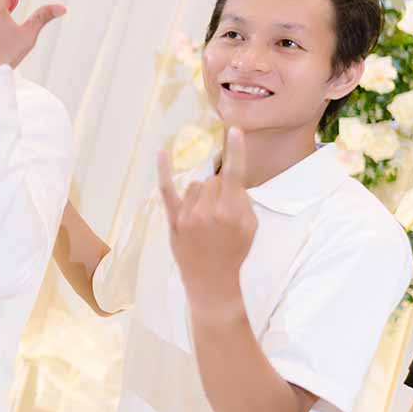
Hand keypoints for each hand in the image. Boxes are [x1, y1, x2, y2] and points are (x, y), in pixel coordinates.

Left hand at [158, 127, 257, 316]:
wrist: (211, 281)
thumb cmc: (234, 252)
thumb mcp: (250, 227)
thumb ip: (242, 201)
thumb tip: (230, 181)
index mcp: (232, 213)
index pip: (235, 175)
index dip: (237, 152)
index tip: (236, 131)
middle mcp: (209, 212)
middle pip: (212, 180)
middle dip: (219, 191)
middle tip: (221, 214)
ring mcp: (188, 216)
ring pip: (195, 186)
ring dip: (201, 195)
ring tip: (206, 219)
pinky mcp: (173, 221)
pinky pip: (167, 190)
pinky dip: (164, 171)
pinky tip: (162, 152)